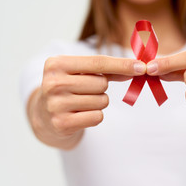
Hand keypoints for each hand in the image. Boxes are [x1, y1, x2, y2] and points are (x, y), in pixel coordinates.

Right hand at [31, 55, 145, 148]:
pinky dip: (95, 115)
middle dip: (101, 87)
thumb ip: (107, 69)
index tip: (141, 67)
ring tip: (81, 102)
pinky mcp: (62, 123)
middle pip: (102, 83)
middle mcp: (53, 83)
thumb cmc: (68, 87)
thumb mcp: (79, 71)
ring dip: (99, 102)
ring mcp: (56, 104)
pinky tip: (80, 114)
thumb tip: (137, 68)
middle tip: (85, 90)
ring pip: (102, 101)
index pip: (98, 62)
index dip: (122, 65)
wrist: (43, 114)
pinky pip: (97, 117)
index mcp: (56, 64)